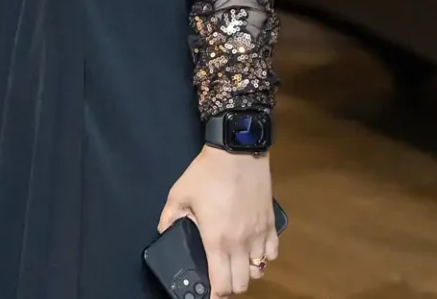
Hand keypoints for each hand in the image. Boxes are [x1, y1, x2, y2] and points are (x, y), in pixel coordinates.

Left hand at [158, 148, 276, 295]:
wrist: (237, 153)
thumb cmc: (207, 174)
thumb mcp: (179, 194)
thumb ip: (169, 217)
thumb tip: (163, 231)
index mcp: (216, 240)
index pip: (221, 283)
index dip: (215, 296)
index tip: (209, 296)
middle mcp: (240, 244)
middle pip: (241, 284)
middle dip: (230, 287)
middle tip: (220, 279)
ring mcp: (258, 235)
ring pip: (258, 270)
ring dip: (247, 273)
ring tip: (236, 265)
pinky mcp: (271, 224)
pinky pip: (273, 253)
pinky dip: (264, 257)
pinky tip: (254, 249)